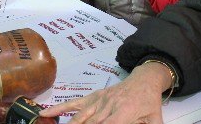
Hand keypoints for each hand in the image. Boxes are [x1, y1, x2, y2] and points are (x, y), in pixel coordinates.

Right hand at [39, 62, 169, 122]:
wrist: (145, 80)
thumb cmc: (149, 103)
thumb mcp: (155, 120)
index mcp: (123, 113)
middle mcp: (108, 107)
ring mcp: (98, 101)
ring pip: (80, 116)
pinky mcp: (93, 97)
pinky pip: (74, 103)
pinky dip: (59, 108)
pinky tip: (45, 113)